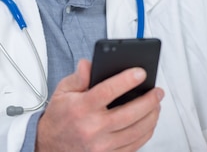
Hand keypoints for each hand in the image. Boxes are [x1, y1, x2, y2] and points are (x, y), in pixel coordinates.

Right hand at [35, 59, 163, 151]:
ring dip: (151, 117)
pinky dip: (145, 133)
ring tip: (157, 104)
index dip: (126, 80)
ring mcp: (101, 146)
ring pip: (135, 131)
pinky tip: (149, 122)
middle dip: (148, 100)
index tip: (141, 72)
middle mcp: (92, 128)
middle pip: (128, 114)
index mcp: (80, 109)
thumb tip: (89, 64)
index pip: (107, 91)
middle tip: (158, 91)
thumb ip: (78, 77)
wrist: (49, 147)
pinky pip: (133, 146)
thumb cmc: (59, 117)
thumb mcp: (62, 92)